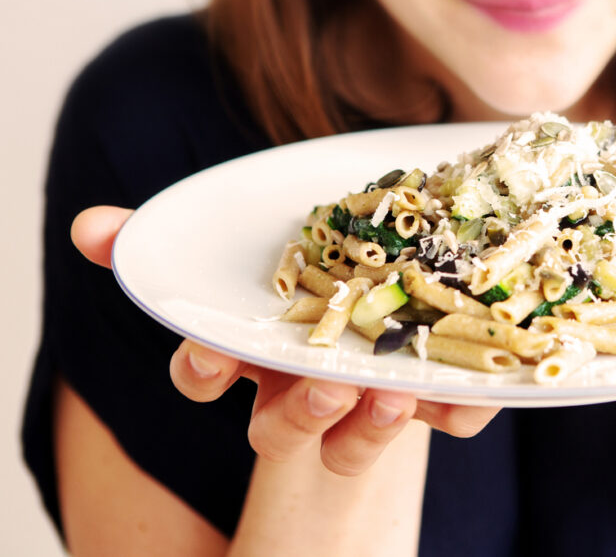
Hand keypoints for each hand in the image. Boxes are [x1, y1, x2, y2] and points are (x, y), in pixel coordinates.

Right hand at [71, 206, 499, 474]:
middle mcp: (303, 384)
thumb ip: (175, 234)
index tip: (209, 357)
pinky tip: (468, 394)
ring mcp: (368, 398)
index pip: (205, 374)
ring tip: (394, 396)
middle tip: (326, 382)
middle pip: (280, 425)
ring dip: (368, 429)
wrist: (402, 268)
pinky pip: (448, 415)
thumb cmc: (318, 258)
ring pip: (354, 441)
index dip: (200, 370)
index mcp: (255, 348)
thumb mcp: (259, 233)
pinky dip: (460, 408)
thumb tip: (91, 229)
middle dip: (296, 413)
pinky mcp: (434, 397)